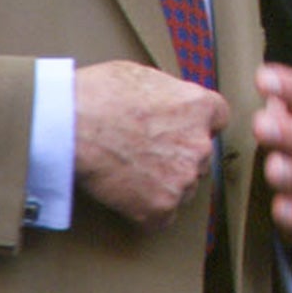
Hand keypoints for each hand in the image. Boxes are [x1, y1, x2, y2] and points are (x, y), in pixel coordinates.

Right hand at [74, 60, 228, 228]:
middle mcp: (201, 144)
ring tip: (131, 173)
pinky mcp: (161, 207)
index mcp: (201, 107)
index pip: (218, 119)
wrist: (73, 125)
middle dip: (179, 156)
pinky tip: (127, 196)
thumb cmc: (101, 94)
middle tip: (146, 153)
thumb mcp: (145, 76)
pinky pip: (162, 216)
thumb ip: (169, 95)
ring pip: (183, 187)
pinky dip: (147, 210)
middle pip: (200, 156)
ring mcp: (183, 178)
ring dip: (165, 184)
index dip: (196, 125)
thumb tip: (166, 104)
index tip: (180, 130)